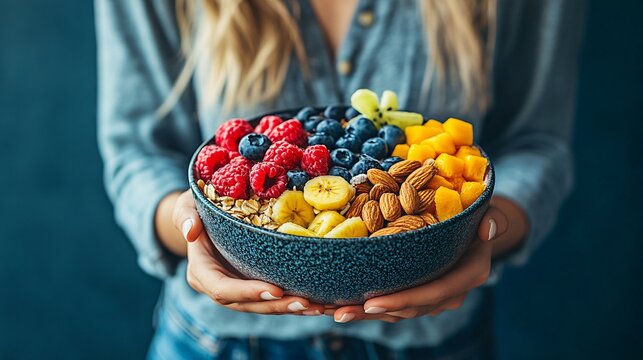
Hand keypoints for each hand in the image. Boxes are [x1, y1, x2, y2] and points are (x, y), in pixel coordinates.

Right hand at [172, 190, 324, 315]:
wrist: (204, 216)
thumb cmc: (197, 206)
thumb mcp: (186, 205)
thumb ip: (185, 216)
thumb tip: (191, 231)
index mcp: (201, 271)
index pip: (222, 289)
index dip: (247, 292)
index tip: (274, 289)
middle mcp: (219, 286)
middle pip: (247, 305)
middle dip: (276, 306)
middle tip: (305, 302)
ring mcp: (238, 290)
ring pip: (263, 307)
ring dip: (290, 308)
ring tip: (317, 307)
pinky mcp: (254, 286)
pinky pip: (273, 299)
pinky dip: (294, 301)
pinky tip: (318, 303)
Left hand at [329, 196, 524, 322]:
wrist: (478, 230)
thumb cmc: (479, 215)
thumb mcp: (489, 212)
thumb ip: (492, 219)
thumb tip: (487, 228)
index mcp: (468, 275)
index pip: (433, 292)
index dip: (403, 300)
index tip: (373, 303)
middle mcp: (450, 293)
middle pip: (409, 308)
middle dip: (374, 311)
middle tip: (341, 311)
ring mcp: (432, 297)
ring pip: (396, 311)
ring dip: (363, 312)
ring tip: (331, 311)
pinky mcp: (416, 294)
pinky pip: (390, 303)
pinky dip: (364, 305)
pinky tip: (336, 304)